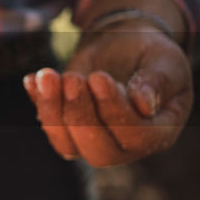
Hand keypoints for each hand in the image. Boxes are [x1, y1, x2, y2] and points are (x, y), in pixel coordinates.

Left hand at [23, 20, 192, 165]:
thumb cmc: (151, 55)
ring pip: (67, 144)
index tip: (98, 78)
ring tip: (48, 76)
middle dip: (81, 116)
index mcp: (159, 133)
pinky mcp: (69, 130)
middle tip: (73, 78)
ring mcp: (94, 142)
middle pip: (99, 152)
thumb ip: (160, 80)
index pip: (137, 136)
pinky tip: (33, 79)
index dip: (115, 111)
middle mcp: (126, 146)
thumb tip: (144, 103)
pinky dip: (39, 104)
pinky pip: (50, 127)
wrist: (124, 46)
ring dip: (53, 112)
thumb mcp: (166, 60)